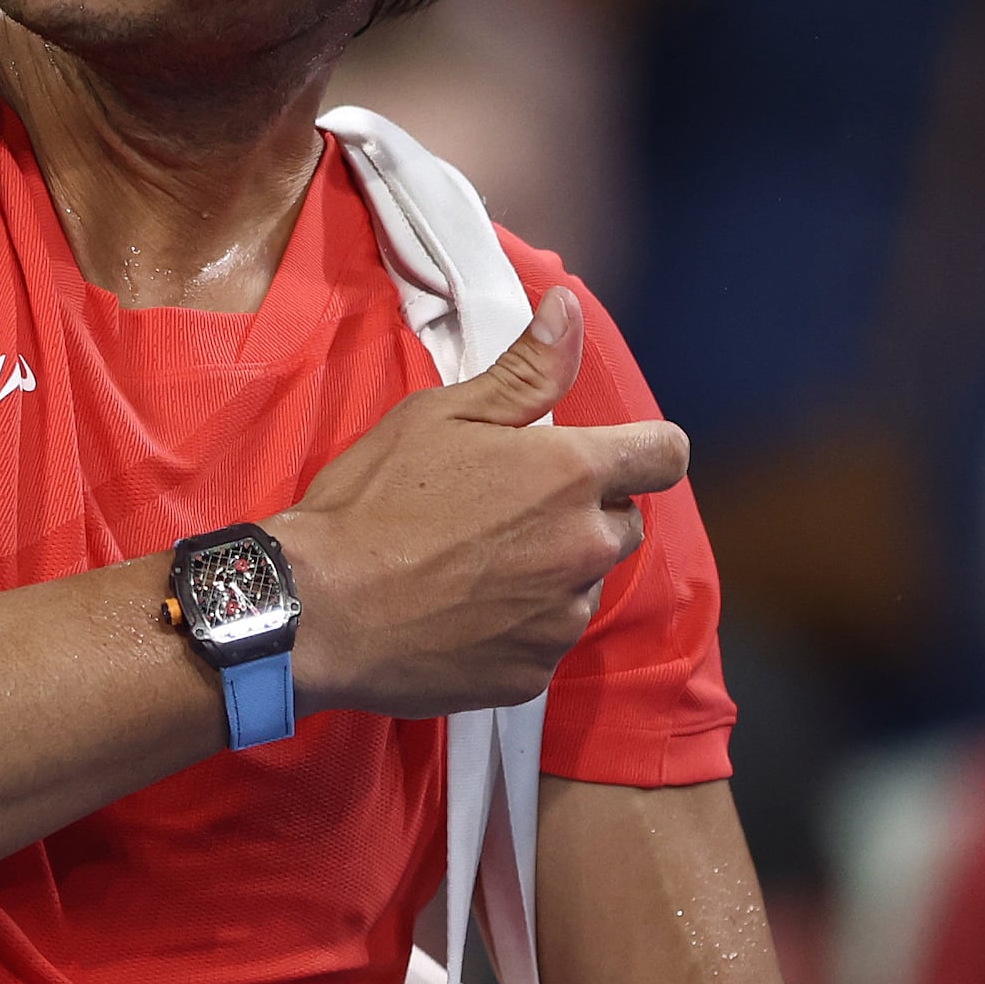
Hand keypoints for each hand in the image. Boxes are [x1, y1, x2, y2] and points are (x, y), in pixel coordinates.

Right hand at [275, 287, 688, 719]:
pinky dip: (519, 627)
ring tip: (475, 566)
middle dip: (584, 513)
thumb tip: (569, 310)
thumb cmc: (373, 501)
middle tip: (508, 510)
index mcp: (571, 474)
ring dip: (552, 572)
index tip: (608, 455)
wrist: (317, 610)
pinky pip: (546, 640)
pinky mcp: (533, 673)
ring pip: (584, 584)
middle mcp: (584, 548)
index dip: (643, 449)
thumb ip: (525, 369)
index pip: (666, 454)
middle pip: (624, 523)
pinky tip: (461, 612)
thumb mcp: (442, 414)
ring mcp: (561, 618)